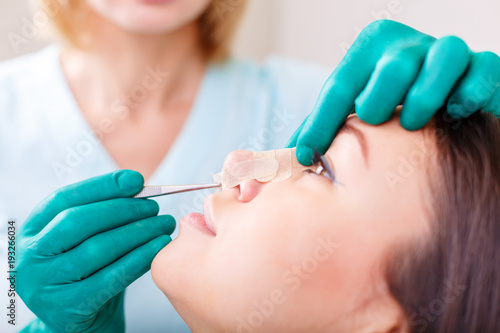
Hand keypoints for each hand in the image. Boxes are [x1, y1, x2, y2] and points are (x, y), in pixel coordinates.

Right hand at [18, 170, 174, 332]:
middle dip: (124, 209)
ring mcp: (44, 284)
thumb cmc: (90, 273)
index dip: (102, 186)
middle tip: (155, 207)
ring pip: (97, 248)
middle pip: (79, 220)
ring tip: (164, 224)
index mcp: (32, 231)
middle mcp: (31, 256)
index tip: (136, 180)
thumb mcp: (86, 241)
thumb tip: (137, 184)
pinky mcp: (67, 307)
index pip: (64, 198)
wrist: (84, 323)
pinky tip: (159, 247)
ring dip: (138, 232)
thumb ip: (103, 215)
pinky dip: (139, 259)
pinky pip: (110, 277)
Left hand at [287, 19, 499, 164]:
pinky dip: (471, 89)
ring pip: (444, 55)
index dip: (321, 122)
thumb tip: (289, 156)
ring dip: (427, 90)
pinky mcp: (483, 68)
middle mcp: (410, 47)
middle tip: (372, 119)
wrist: (445, 106)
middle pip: (394, 62)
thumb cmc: (392, 111)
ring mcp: (448, 53)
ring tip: (414, 120)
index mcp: (372, 52)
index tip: (307, 155)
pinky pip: (484, 69)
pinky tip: (457, 111)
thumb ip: (324, 127)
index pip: (340, 86)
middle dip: (380, 92)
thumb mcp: (354, 113)